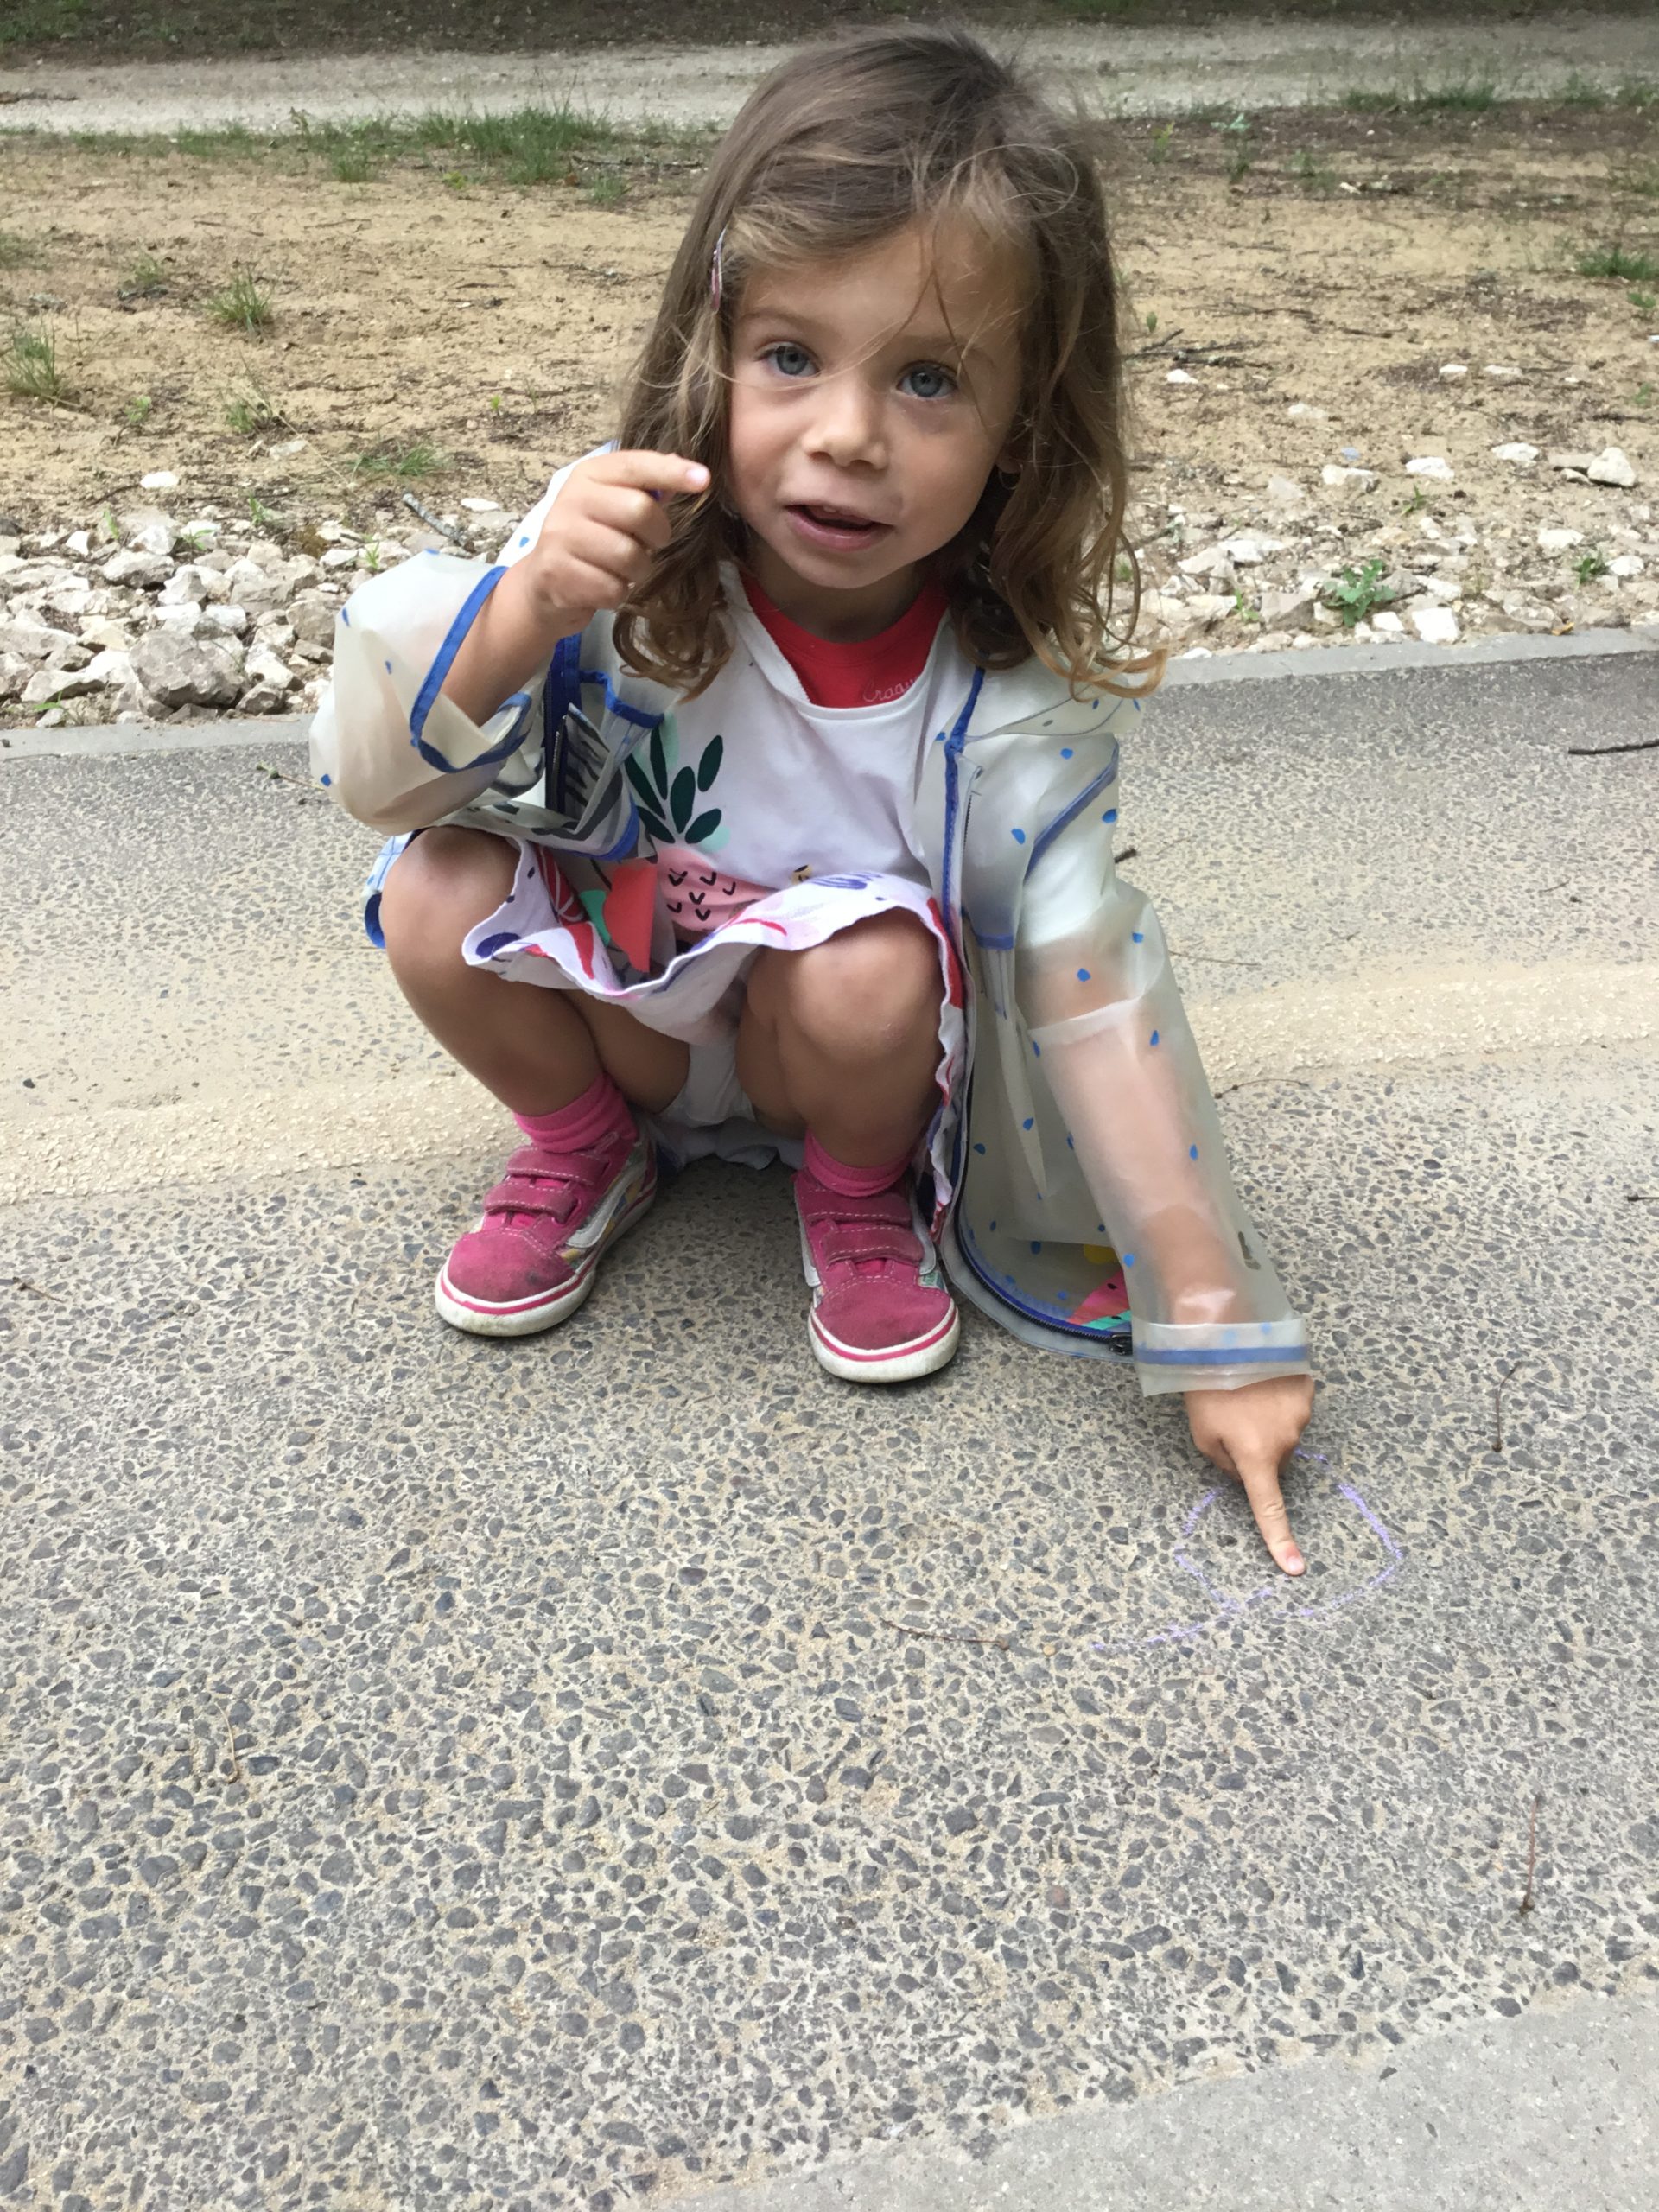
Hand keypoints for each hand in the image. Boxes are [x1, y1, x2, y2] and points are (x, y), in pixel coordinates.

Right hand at [520, 447, 708, 631]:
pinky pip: (612, 588)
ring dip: (638, 570)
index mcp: (589, 475)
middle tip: (650, 544)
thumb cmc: (591, 541)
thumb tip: (688, 468)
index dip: (671, 471)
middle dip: (657, 535)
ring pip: (628, 555)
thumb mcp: (612, 506)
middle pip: (638, 510)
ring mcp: (561, 536)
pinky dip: (618, 593)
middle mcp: (572, 499)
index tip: (703, 480)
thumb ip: (646, 489)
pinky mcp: (556, 573)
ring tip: (624, 569)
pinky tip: (604, 586)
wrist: (542, 584)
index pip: (635, 465)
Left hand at [1184, 1374, 1314, 1575]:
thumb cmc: (1207, 1385)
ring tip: (1243, 1394)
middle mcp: (1287, 1440)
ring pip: (1283, 1435)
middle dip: (1255, 1453)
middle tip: (1230, 1422)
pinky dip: (1276, 1402)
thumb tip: (1244, 1471)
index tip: (1294, 1568)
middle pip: (1273, 1463)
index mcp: (1257, 1456)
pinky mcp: (1308, 1390)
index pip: (1269, 1508)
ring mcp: (1302, 1414)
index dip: (1280, 1540)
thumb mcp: (1202, 1433)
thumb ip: (1225, 1463)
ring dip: (1265, 1424)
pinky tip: (1259, 1382)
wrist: (1228, 1333)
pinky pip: (1291, 1408)